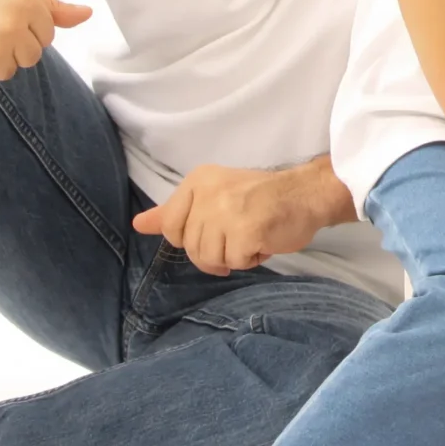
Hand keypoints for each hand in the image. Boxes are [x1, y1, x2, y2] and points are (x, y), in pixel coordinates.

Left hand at [131, 159, 324, 275]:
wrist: (306, 194)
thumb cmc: (261, 197)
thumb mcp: (214, 195)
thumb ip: (175, 211)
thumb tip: (138, 224)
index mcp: (197, 182)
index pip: (170, 226)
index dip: (192, 237)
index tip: (216, 227)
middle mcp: (207, 194)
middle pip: (192, 247)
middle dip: (217, 250)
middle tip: (240, 232)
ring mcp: (225, 213)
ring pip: (210, 259)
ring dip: (234, 256)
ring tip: (252, 235)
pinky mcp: (244, 232)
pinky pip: (235, 263)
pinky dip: (251, 259)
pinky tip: (263, 241)